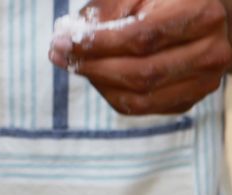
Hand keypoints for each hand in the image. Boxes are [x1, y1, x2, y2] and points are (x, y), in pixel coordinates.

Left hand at [48, 0, 231, 114]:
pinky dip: (109, 92)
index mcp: (203, 16)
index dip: (98, 43)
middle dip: (92, 65)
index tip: (62, 41)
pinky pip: (138, 106)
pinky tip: (97, 74)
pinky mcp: (187, 99)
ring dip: (96, 81)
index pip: (142, 38)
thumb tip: (65, 36)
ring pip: (137, 96)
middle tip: (59, 54)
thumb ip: (106, 10)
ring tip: (74, 62)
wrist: (199, 18)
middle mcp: (211, 53)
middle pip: (141, 72)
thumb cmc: (162, 0)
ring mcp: (202, 81)